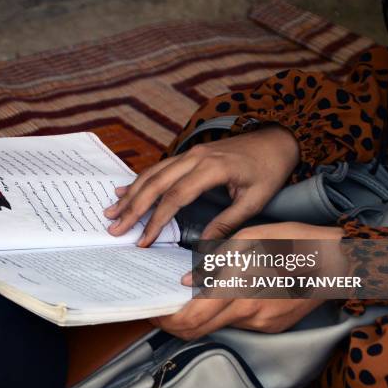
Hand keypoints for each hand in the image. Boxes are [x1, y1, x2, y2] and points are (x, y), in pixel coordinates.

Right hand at [104, 126, 299, 245]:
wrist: (276, 140)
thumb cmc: (269, 171)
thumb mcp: (254, 200)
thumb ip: (227, 222)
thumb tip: (203, 247)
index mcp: (212, 168)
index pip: (175, 197)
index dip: (156, 220)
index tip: (144, 240)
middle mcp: (195, 157)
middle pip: (156, 184)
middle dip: (133, 208)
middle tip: (115, 228)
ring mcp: (190, 153)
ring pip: (153, 173)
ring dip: (131, 194)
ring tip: (111, 212)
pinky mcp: (189, 154)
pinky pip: (159, 167)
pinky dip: (140, 180)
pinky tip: (124, 190)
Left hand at [151, 222, 343, 339]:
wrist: (339, 263)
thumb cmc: (297, 241)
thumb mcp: (252, 237)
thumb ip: (217, 260)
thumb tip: (189, 279)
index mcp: (242, 289)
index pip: (192, 317)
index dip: (167, 319)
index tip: (153, 311)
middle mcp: (250, 313)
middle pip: (199, 330)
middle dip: (174, 324)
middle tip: (160, 310)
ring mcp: (262, 323)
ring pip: (217, 327)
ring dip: (197, 317)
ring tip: (186, 297)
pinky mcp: (271, 326)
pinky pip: (237, 323)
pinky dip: (220, 314)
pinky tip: (219, 296)